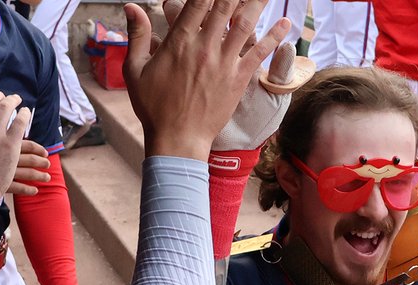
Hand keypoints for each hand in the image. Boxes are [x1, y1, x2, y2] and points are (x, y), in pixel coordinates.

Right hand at [6, 140, 50, 196]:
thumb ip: (1, 138)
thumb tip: (11, 133)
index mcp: (7, 145)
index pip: (28, 145)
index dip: (38, 149)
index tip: (45, 153)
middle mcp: (9, 158)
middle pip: (31, 159)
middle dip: (42, 162)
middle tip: (48, 165)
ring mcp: (6, 172)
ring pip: (29, 174)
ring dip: (40, 176)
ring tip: (47, 178)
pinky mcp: (2, 185)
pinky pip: (20, 188)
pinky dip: (29, 190)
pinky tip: (35, 191)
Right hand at [123, 0, 289, 159]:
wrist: (178, 138)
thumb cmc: (154, 106)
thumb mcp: (135, 70)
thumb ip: (137, 35)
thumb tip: (131, 6)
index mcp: (179, 42)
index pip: (197, 2)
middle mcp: (204, 48)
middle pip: (224, 7)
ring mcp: (224, 63)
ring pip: (245, 25)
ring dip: (257, 4)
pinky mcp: (238, 80)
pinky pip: (259, 54)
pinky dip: (274, 37)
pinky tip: (286, 23)